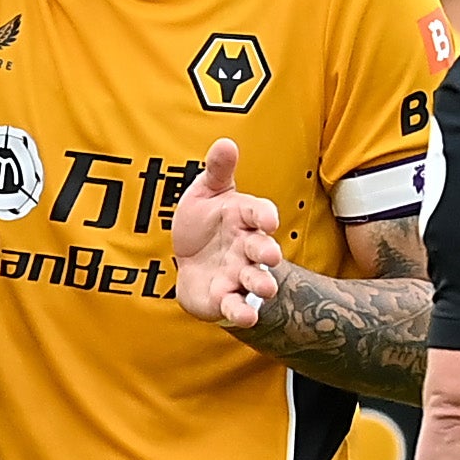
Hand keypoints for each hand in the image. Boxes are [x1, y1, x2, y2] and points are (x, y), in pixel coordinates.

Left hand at [169, 142, 280, 331]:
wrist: (189, 260)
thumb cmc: (203, 223)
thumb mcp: (207, 192)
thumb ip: (217, 171)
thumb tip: (225, 142)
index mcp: (243, 218)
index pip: (258, 213)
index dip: (263, 216)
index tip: (268, 220)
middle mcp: (246, 247)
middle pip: (261, 249)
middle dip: (266, 252)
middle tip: (270, 256)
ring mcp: (238, 274)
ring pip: (255, 279)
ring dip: (261, 284)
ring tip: (265, 288)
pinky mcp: (225, 297)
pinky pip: (236, 305)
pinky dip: (241, 312)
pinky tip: (245, 317)